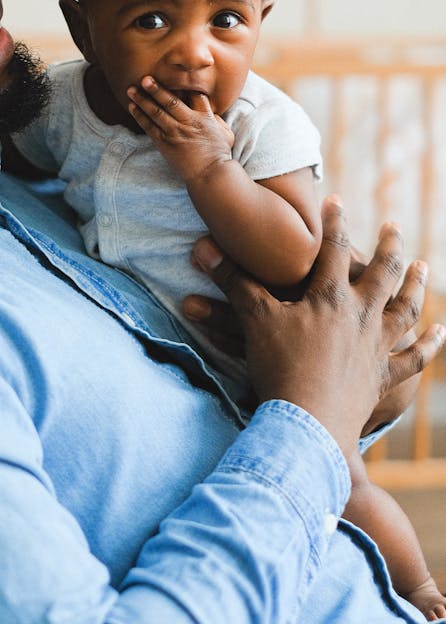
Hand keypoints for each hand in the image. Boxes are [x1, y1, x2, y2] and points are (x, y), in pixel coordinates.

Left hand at [126, 77, 233, 183]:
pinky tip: (132, 106)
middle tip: (144, 78)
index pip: (194, 94)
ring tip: (131, 89)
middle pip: (170, 100)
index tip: (174, 76)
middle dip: (156, 88)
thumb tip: (206, 106)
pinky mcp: (165, 144)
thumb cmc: (219, 153)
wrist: (209, 175)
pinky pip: (149, 127)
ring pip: (156, 112)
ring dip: (142, 100)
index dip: (184, 85)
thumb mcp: (225, 131)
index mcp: (205, 116)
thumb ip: (215, 117)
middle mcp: (188, 122)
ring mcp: (175, 133)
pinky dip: (140, 116)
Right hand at [190, 197, 443, 457]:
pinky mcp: (383, 377)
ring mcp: (377, 347)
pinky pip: (412, 358)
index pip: (333, 249)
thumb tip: (202, 247)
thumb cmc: (279, 368)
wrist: (308, 422)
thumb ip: (233, 281)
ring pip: (405, 308)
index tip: (335, 200)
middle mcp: (361, 316)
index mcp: (330, 297)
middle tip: (395, 226)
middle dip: (389, 246)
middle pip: (382, 273)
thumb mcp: (253, 320)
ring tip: (422, 265)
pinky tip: (439, 331)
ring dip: (415, 285)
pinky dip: (428, 345)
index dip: (333, 222)